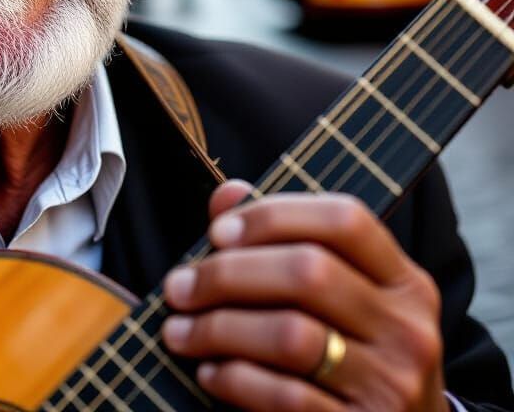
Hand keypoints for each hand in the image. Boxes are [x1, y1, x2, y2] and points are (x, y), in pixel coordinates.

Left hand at [161, 180, 448, 411]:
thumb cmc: (350, 354)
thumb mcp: (338, 296)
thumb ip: (283, 238)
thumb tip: (229, 195)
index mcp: (403, 281)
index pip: (344, 220)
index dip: (272, 216)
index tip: (217, 233)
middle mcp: (407, 329)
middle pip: (309, 272)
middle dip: (228, 274)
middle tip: (179, 287)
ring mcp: (392, 384)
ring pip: (292, 335)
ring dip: (219, 328)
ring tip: (180, 332)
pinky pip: (287, 396)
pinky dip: (236, 379)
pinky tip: (210, 373)